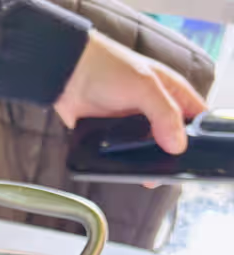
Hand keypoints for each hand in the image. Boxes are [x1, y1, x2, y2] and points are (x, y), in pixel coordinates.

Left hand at [54, 30, 206, 154]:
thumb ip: (164, 114)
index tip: (191, 152)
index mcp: (171, 91)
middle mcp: (156, 109)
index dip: (198, 135)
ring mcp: (136, 124)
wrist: (68, 76)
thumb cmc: (106, 68)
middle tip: (165, 168)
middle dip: (171, 154)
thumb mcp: (144, 87)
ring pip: (150, 150)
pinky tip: (127, 169)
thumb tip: (177, 145)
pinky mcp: (116, 136)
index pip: (197, 116)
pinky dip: (128, 162)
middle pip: (173, 139)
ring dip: (148, 162)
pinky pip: (127, 155)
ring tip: (146, 174)